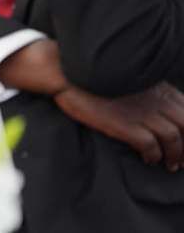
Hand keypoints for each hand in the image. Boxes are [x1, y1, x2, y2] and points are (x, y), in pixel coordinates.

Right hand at [54, 82, 183, 169]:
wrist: (66, 74)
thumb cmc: (95, 76)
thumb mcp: (130, 77)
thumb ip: (149, 90)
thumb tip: (160, 106)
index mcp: (158, 86)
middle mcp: (154, 99)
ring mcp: (140, 112)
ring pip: (174, 138)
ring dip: (176, 155)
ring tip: (171, 164)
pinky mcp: (124, 124)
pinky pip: (150, 146)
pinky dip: (154, 156)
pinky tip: (148, 159)